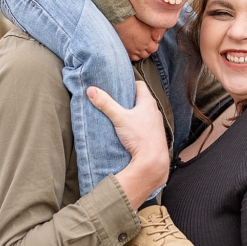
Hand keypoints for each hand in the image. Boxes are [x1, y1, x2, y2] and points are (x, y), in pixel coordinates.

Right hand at [88, 81, 169, 207]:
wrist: (153, 161)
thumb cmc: (140, 137)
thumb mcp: (119, 118)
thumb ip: (105, 104)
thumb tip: (91, 90)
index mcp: (148, 103)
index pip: (140, 85)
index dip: (129, 84)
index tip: (118, 86)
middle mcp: (154, 112)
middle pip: (140, 99)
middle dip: (128, 99)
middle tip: (115, 100)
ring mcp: (156, 124)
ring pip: (143, 113)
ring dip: (133, 113)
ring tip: (120, 115)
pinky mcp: (154, 136)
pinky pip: (144, 125)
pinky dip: (136, 125)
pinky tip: (128, 131)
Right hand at [113, 15, 164, 60]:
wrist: (121, 21)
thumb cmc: (135, 22)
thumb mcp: (149, 26)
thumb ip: (155, 34)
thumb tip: (157, 39)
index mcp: (147, 43)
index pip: (154, 49)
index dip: (154, 45)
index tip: (152, 42)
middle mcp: (139, 49)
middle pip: (145, 55)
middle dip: (147, 51)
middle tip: (146, 45)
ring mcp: (131, 51)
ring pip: (137, 57)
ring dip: (139, 54)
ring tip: (138, 49)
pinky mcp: (123, 50)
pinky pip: (129, 56)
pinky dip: (131, 55)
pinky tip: (131, 50)